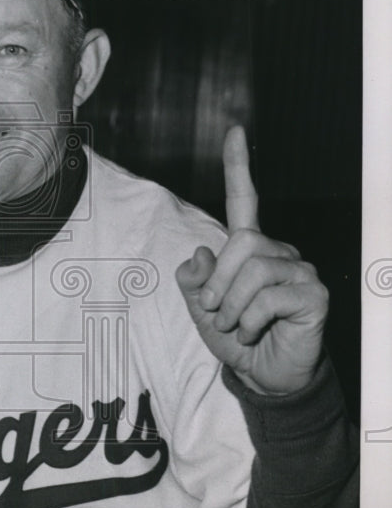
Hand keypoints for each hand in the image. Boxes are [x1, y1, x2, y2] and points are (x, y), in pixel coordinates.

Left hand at [175, 126, 327, 394]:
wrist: (262, 376)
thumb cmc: (237, 338)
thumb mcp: (201, 310)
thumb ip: (194, 281)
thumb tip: (198, 254)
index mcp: (250, 249)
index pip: (246, 199)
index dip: (238, 166)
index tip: (234, 131)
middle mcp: (279, 252)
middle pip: (243, 240)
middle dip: (218, 281)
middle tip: (215, 312)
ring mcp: (300, 271)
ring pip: (254, 269)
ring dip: (232, 305)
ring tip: (235, 325)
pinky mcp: (314, 295)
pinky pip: (269, 297)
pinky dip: (250, 319)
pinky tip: (255, 331)